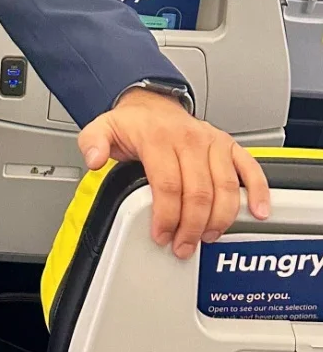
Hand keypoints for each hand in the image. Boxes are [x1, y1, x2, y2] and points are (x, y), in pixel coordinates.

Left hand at [78, 88, 270, 258]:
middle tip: (183, 246)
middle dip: (191, 226)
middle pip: (198, 192)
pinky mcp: (229, 146)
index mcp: (158, 138)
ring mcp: (212, 142)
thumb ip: (92, 143)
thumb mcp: (102, 128)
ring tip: (206, 237)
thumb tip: (94, 159)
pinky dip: (258, 192)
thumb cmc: (132, 125)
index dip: (166, 216)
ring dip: (219, 219)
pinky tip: (258, 212)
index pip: (167, 185)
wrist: (152, 105)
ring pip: (225, 187)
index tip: (161, 236)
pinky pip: (250, 169)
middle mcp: (189, 139)